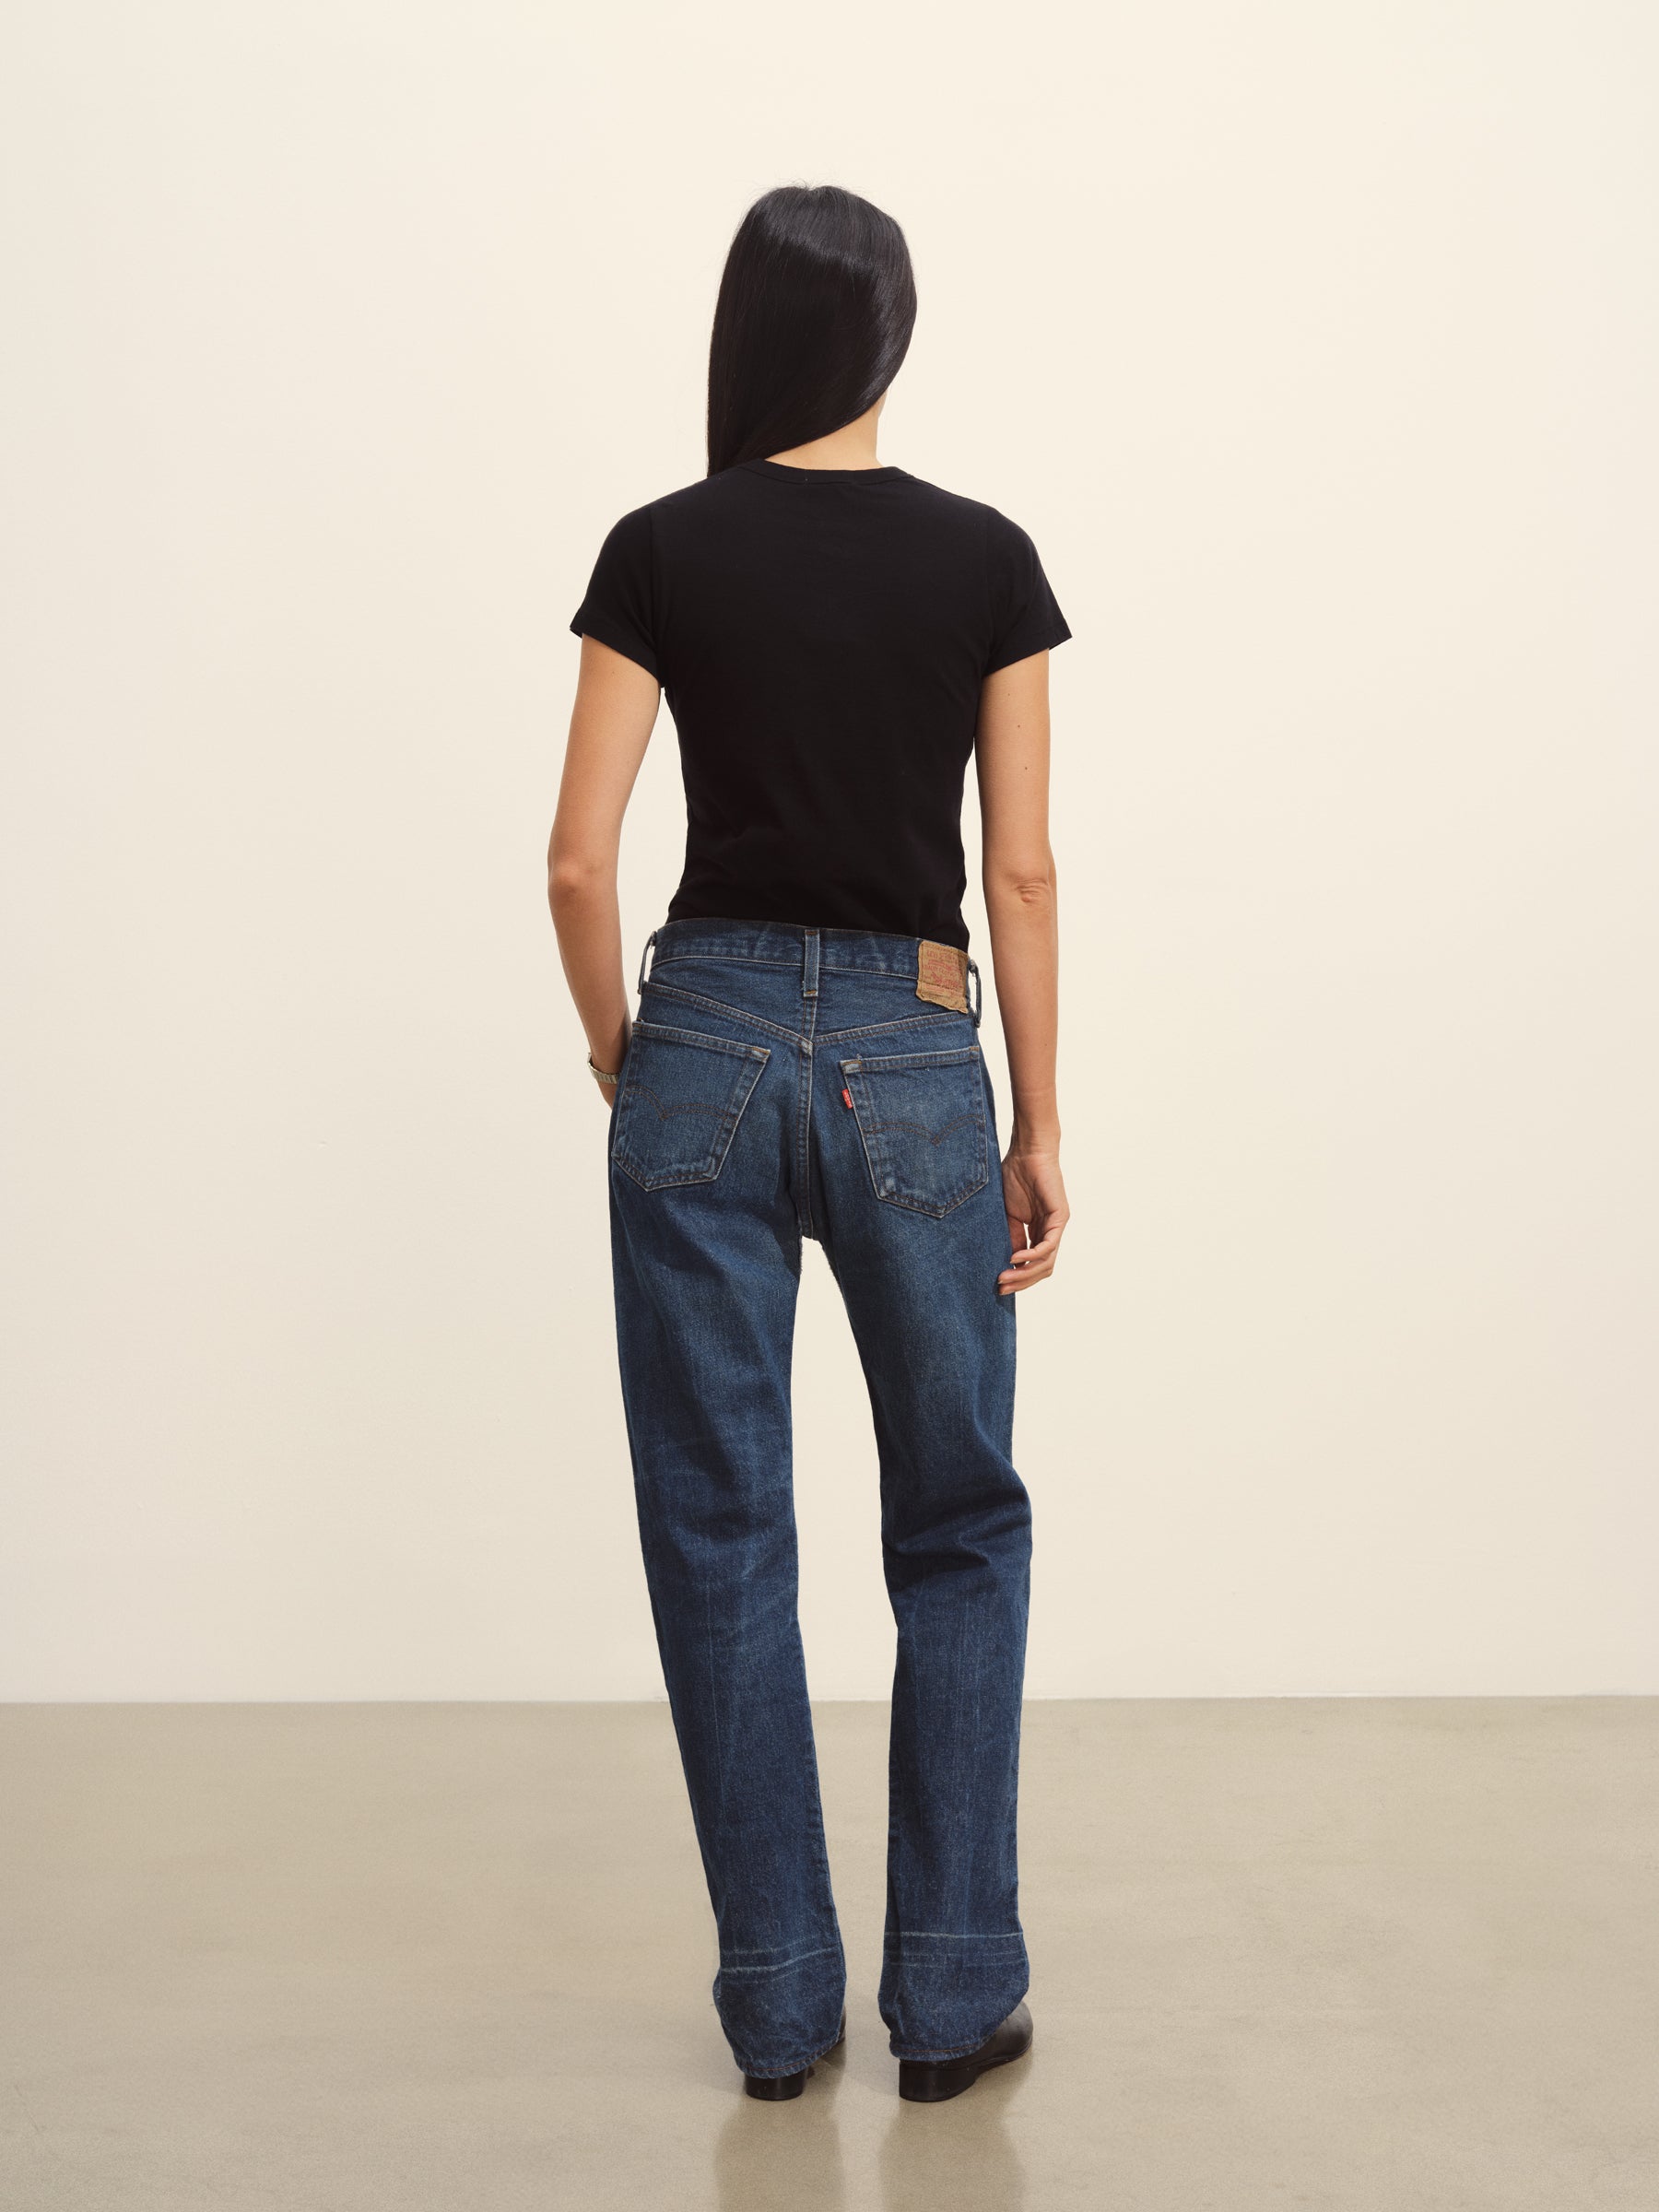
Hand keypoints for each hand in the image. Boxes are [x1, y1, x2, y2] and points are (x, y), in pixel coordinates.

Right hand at [998, 1146, 1068, 1294]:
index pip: (1033, 1264)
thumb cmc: (1015, 1176)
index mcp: (1039, 1232)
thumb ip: (1010, 1236)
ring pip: (1046, 1262)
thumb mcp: (1007, 1214)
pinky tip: (1015, 1259)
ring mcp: (1057, 1226)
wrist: (1026, 1152)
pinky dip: (1032, 1256)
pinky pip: (1048, 1245)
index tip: (998, 1284)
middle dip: (1021, 1281)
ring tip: (1004, 1278)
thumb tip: (1006, 1262)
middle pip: (1041, 1269)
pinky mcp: (1060, 1217)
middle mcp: (1051, 1232)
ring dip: (1025, 1274)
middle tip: (1000, 1288)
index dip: (1018, 1277)